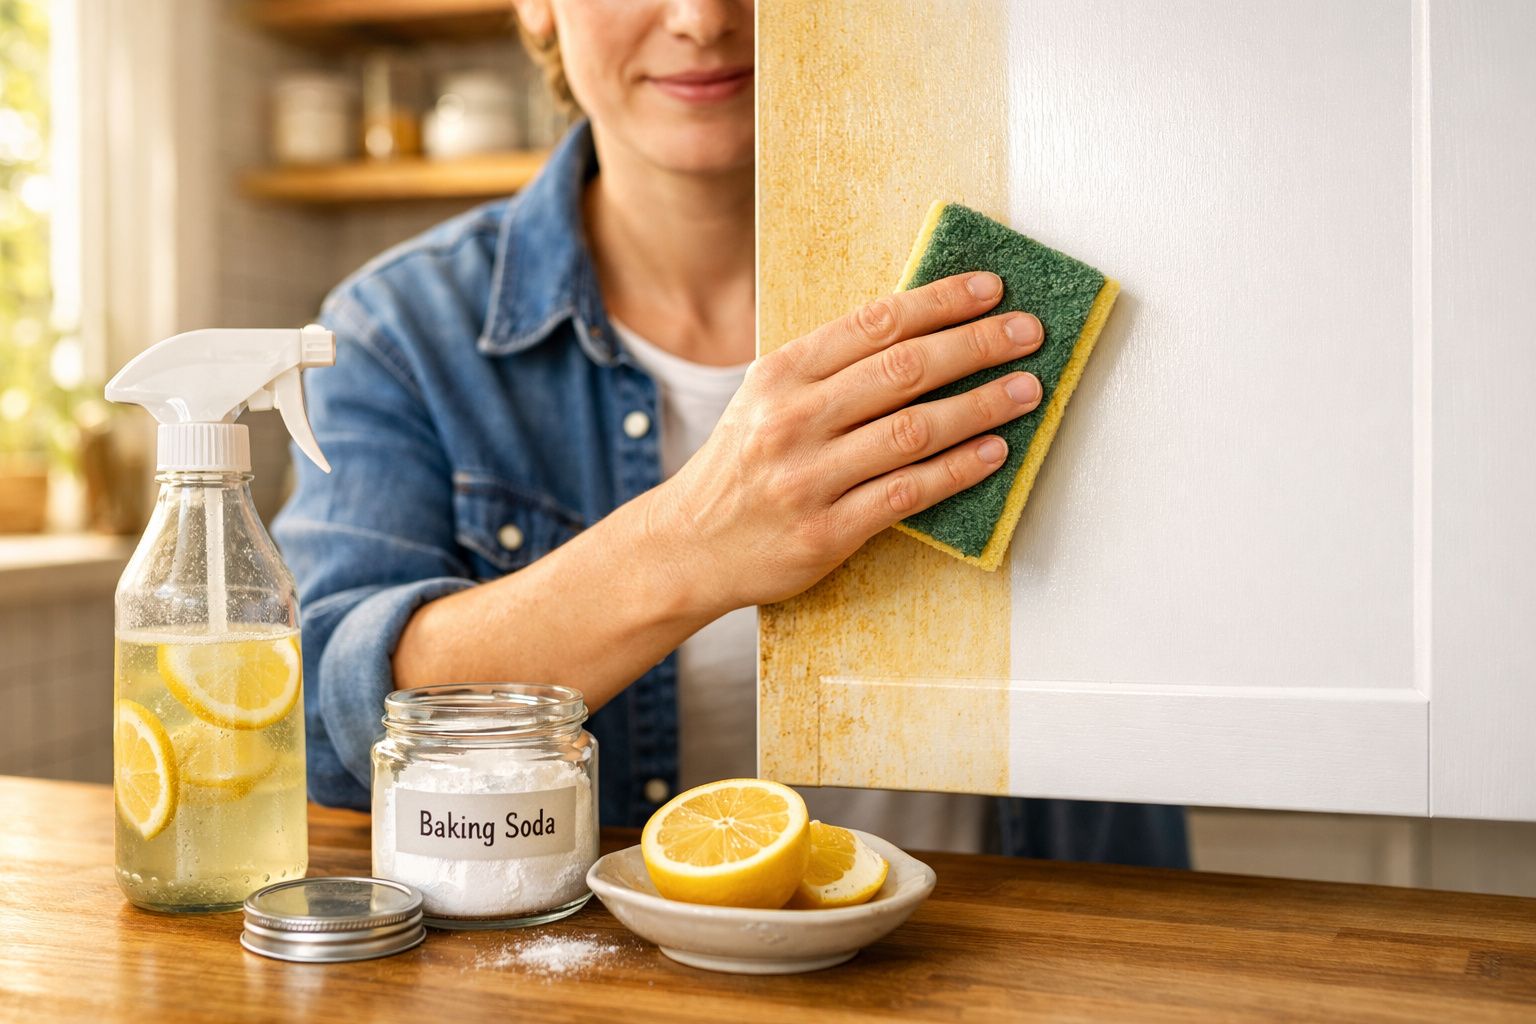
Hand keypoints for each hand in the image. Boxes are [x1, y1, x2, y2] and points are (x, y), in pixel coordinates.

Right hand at [649, 271, 1042, 611]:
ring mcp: (808, 477)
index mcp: (780, 374)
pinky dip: (957, 470)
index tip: (990, 288)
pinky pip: (906, 493)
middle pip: (903, 369)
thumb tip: (920, 330)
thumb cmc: (741, 466)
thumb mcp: (767, 399)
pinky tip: (994, 452)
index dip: (939, 302)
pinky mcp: (825, 531)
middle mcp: (792, 419)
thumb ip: (830, 368)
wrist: (688, 547)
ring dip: (981, 406)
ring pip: (912, 429)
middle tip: (1029, 332)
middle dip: (976, 344)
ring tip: (1027, 390)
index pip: (874, 323)